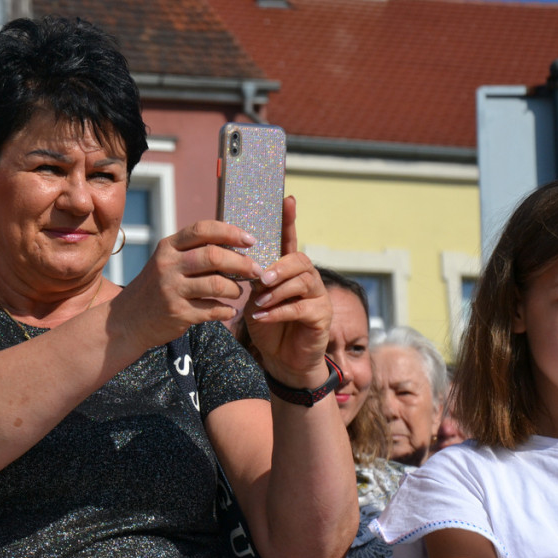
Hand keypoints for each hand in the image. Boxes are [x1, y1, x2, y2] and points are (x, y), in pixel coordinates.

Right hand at [114, 220, 262, 351]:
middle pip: (214, 256)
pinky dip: (227, 310)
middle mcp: (168, 265)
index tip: (251, 240)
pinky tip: (230, 310)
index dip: (230, 232)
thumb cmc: (156, 287)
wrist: (128, 320)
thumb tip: (236, 244)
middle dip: (242, 263)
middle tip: (256, 270)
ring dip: (236, 289)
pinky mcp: (178, 313)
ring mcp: (172, 290)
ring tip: (239, 292)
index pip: (202, 229)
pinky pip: (214, 310)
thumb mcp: (167, 262)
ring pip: (218, 284)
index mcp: (168, 247)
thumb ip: (193, 252)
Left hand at [244, 197, 332, 386]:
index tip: (287, 199)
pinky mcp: (321, 317)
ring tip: (259, 300)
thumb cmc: (268, 323)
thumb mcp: (255, 296)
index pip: (290, 239)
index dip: (289, 220)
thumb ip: (253, 277)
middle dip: (279, 267)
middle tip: (260, 278)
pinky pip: (301, 308)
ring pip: (302, 282)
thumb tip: (236, 256)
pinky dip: (279, 311)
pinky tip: (263, 316)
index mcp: (289, 269)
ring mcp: (317, 297)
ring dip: (277, 291)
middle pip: (299, 260)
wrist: (283, 359)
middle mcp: (308, 278)